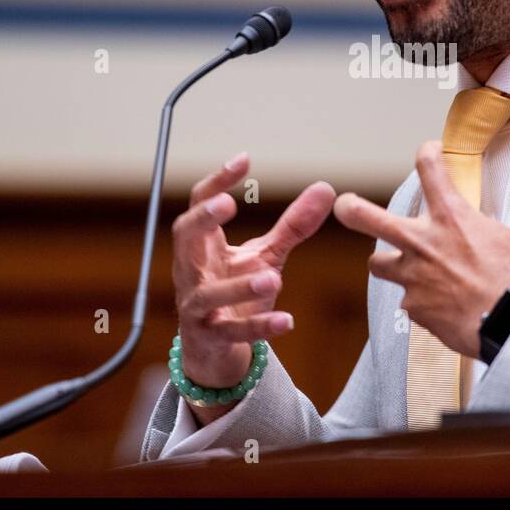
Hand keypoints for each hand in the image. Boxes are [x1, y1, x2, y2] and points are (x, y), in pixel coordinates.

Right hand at [171, 152, 333, 393]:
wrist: (215, 350)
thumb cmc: (235, 293)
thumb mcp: (265, 255)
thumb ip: (292, 226)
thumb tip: (325, 188)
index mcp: (202, 245)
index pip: (199, 204)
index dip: (216, 181)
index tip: (243, 160)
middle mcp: (192, 271)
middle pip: (184, 237)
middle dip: (201, 219)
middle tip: (225, 204)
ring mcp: (197, 306)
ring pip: (208, 293)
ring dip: (238, 285)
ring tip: (272, 275)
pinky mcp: (211, 337)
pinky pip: (233, 333)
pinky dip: (259, 326)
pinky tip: (287, 321)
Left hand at [333, 141, 509, 357]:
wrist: (509, 327)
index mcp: (452, 218)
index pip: (429, 169)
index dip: (426, 153)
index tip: (427, 151)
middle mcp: (423, 243)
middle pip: (367, 217)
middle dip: (350, 208)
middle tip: (342, 204)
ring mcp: (413, 277)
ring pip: (378, 264)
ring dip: (386, 263)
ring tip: (396, 265)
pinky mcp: (413, 308)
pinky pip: (407, 303)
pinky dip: (417, 303)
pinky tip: (434, 307)